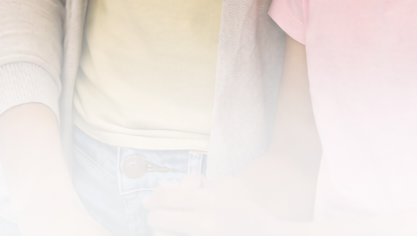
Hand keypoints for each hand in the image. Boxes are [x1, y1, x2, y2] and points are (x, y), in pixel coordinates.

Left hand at [148, 176, 294, 235]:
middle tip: (157, 217)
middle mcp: (204, 223)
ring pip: (164, 235)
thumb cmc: (244, 210)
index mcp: (208, 201)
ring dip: (163, 231)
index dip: (152, 198)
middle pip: (159, 219)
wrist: (268, 235)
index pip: (166, 197)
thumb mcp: (222, 189)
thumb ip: (192, 185)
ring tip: (168, 228)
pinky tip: (178, 232)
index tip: (148, 202)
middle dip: (155, 217)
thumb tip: (161, 187)